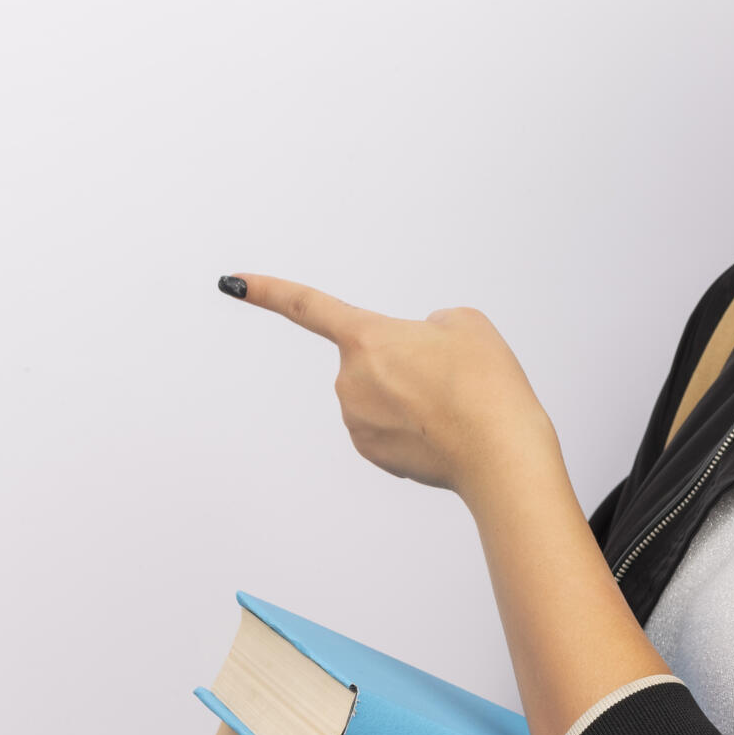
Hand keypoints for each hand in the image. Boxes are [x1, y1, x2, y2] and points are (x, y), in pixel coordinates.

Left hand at [223, 274, 560, 499]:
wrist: (499, 454)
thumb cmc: (485, 385)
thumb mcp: (465, 323)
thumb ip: (428, 325)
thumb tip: (413, 353)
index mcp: (366, 337)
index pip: (307, 306)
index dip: (268, 290)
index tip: (234, 281)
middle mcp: (349, 380)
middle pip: (373, 358)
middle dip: (404, 362)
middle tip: (449, 378)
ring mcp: (356, 420)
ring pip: (381, 393)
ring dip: (411, 394)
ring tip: (450, 407)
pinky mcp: (370, 452)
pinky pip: (386, 425)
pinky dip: (412, 425)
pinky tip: (441, 431)